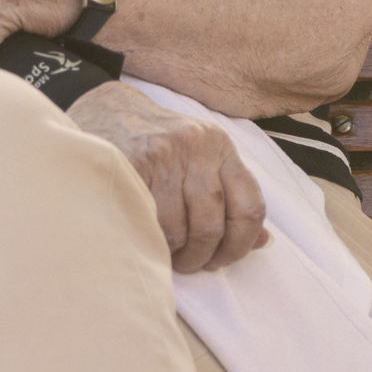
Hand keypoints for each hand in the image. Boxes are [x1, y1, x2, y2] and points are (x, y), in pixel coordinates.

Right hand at [71, 82, 265, 273]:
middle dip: (201, 256)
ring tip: (166, 253)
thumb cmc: (158, 143)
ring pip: (178, 229)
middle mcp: (198, 146)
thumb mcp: (202, 159)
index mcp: (221, 147)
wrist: (106, 108)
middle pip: (212, 224)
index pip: (250, 206)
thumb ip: (231, 197)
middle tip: (189, 263)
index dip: (241, 244)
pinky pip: (148, 220)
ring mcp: (164, 154)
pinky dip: (150, 240)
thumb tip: (264, 243)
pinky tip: (148, 238)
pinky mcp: (132, 162)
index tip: (223, 259)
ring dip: (174, 254)